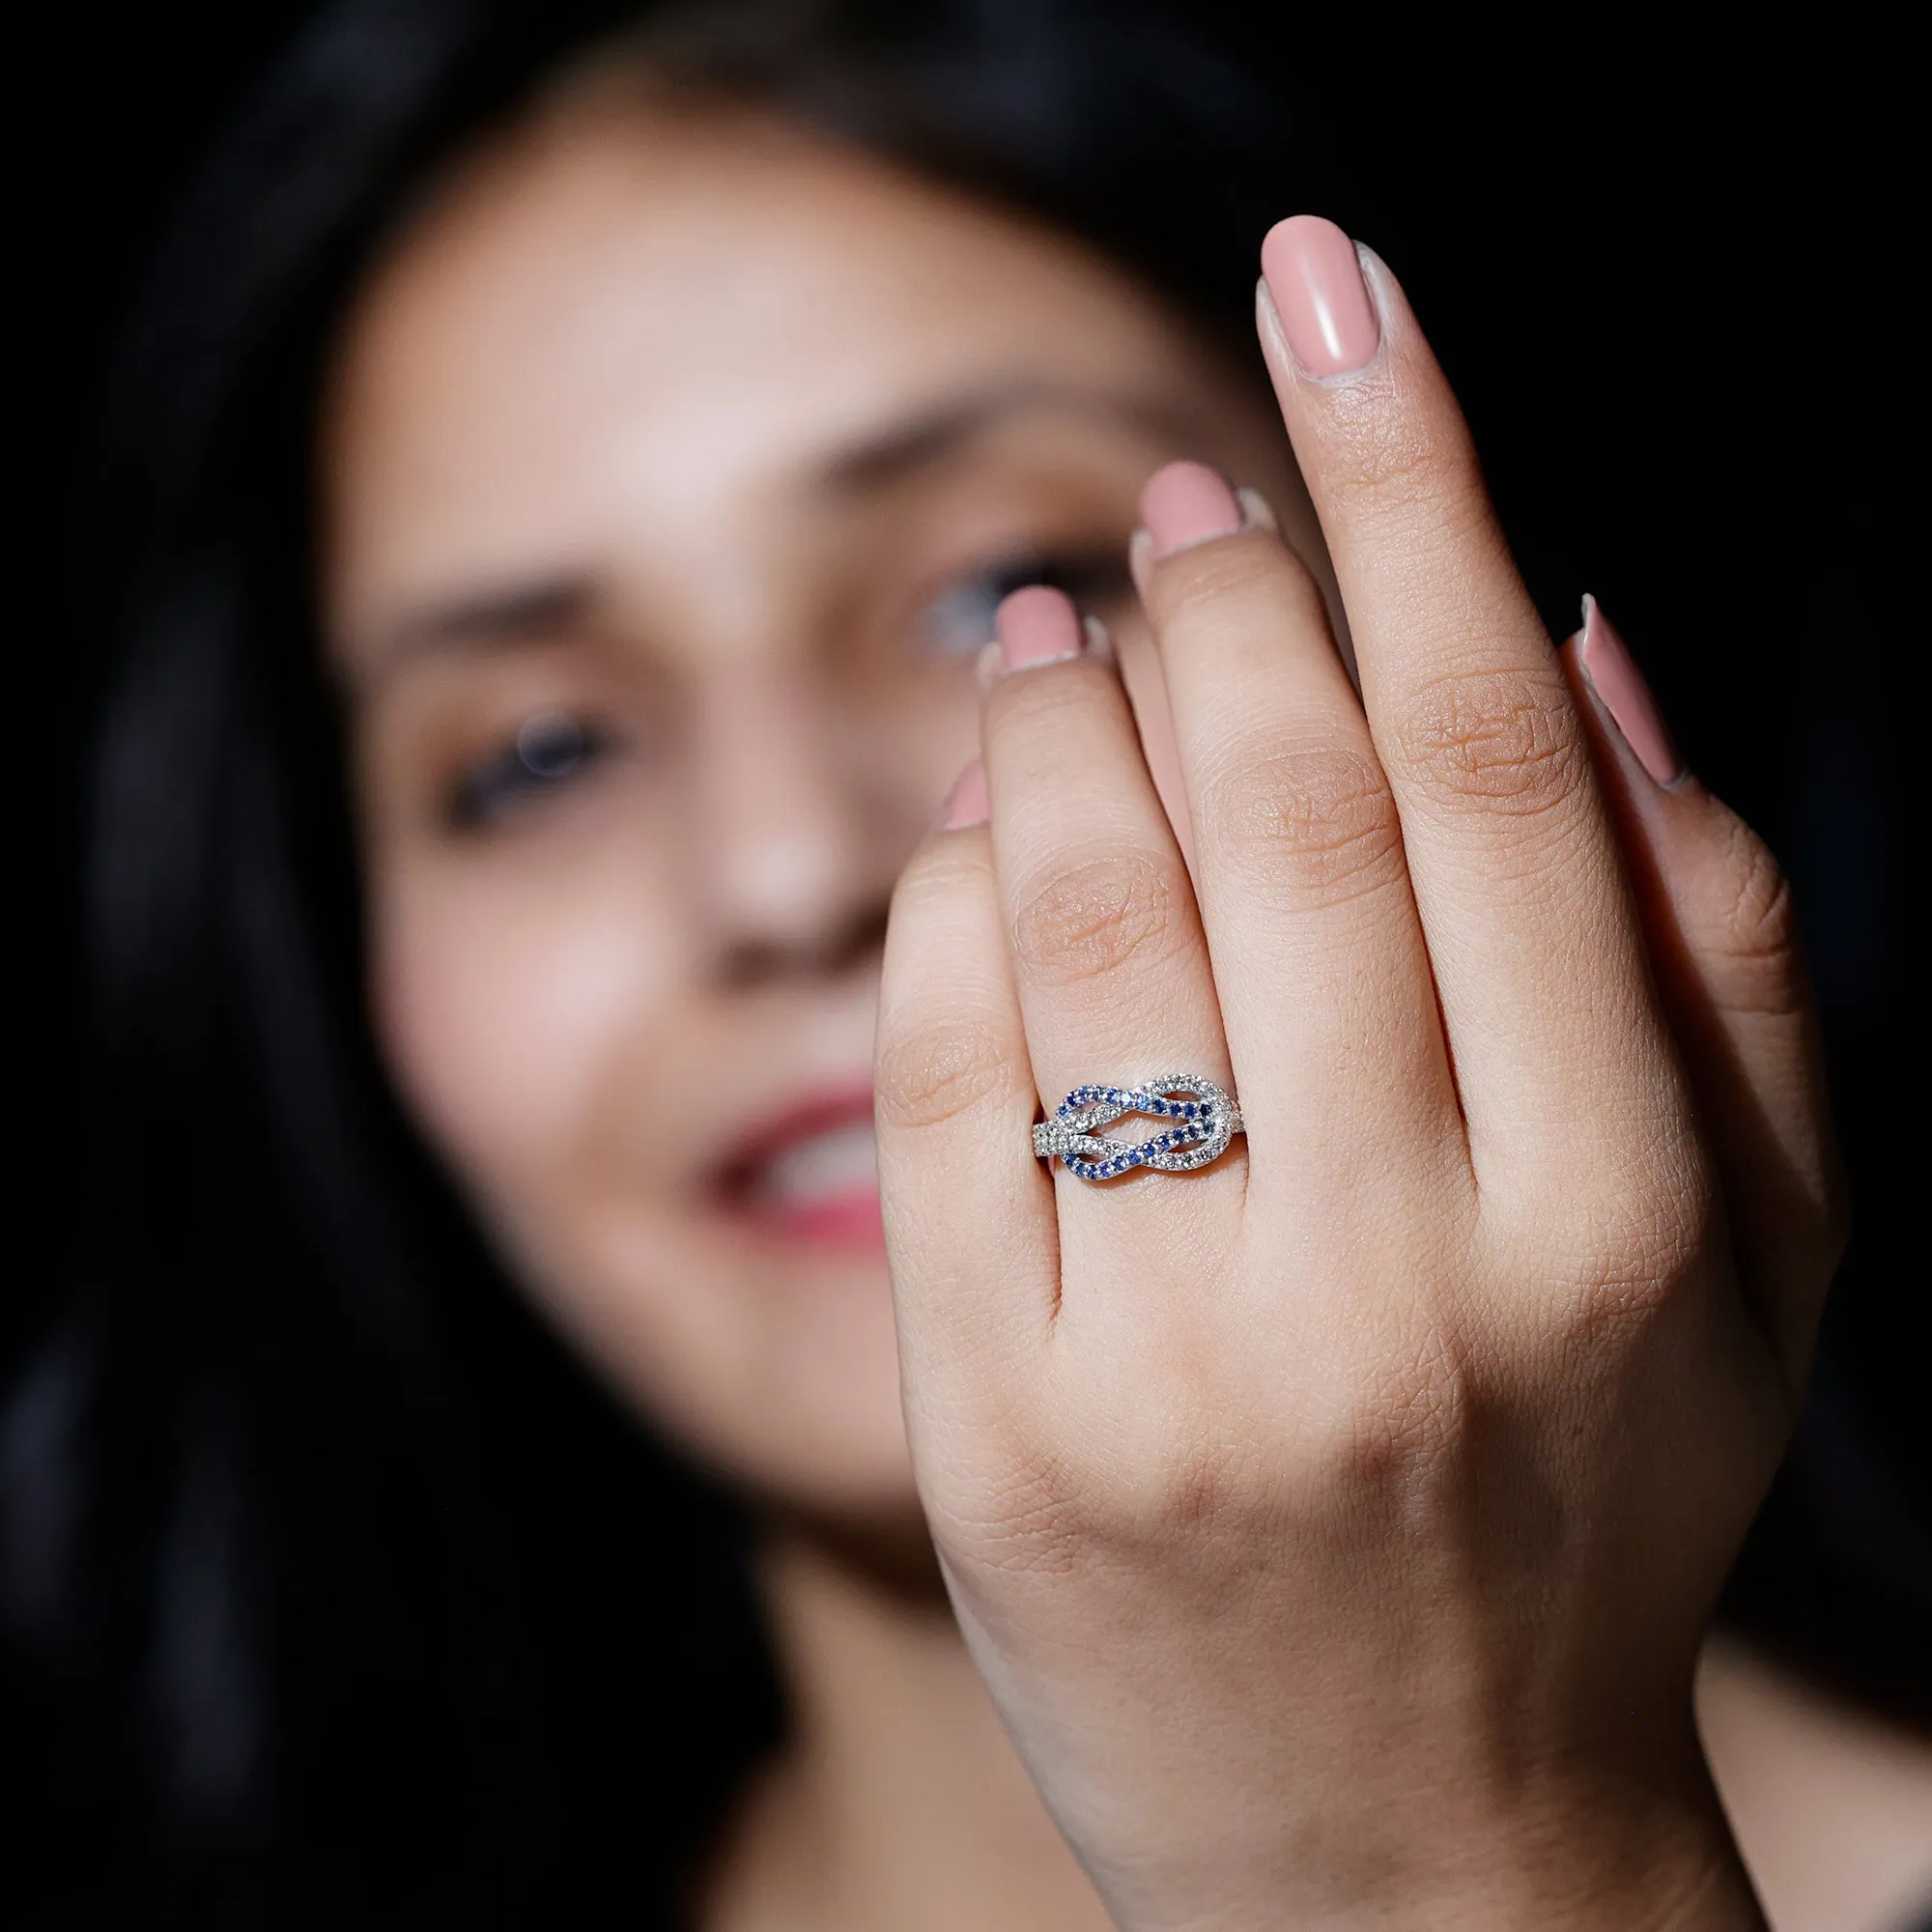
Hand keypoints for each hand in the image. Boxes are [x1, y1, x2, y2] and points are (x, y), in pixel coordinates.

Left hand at [874, 217, 1842, 1930]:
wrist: (1407, 1837)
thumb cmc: (1590, 1503)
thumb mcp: (1759, 1258)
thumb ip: (1717, 940)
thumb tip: (1579, 626)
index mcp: (1625, 1219)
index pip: (1504, 764)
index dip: (1411, 490)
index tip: (1334, 294)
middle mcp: (1409, 1281)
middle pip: (1284, 814)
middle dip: (1222, 594)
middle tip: (1182, 497)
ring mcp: (1185, 1367)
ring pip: (1088, 929)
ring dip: (1052, 719)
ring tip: (1048, 625)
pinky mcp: (1005, 1433)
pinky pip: (945, 1089)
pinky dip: (942, 910)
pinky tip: (968, 830)